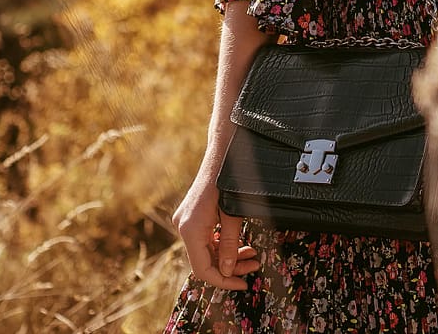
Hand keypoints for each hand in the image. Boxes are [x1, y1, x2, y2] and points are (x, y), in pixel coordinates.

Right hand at [170, 172, 260, 289]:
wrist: (222, 153)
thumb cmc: (228, 180)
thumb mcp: (233, 215)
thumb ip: (229, 244)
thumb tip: (227, 270)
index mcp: (190, 229)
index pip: (202, 269)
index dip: (223, 281)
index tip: (242, 284)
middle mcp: (183, 227)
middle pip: (205, 261)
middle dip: (230, 267)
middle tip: (254, 266)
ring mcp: (186, 222)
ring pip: (206, 251)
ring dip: (228, 256)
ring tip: (252, 254)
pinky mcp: (192, 217)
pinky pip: (205, 240)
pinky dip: (222, 245)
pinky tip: (239, 244)